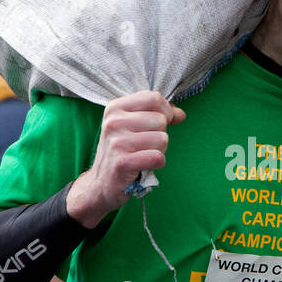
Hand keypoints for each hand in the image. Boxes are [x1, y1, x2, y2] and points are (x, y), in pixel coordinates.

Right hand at [66, 91, 185, 228]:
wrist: (101, 183)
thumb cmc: (121, 151)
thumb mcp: (133, 126)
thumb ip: (158, 114)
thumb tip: (180, 114)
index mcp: (115, 107)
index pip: (154, 98)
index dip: (166, 111)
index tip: (158, 124)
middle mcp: (114, 122)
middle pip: (161, 119)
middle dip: (160, 134)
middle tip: (145, 145)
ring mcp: (117, 142)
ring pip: (162, 139)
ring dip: (159, 150)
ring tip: (143, 155)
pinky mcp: (122, 163)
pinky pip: (157, 157)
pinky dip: (157, 164)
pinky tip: (144, 165)